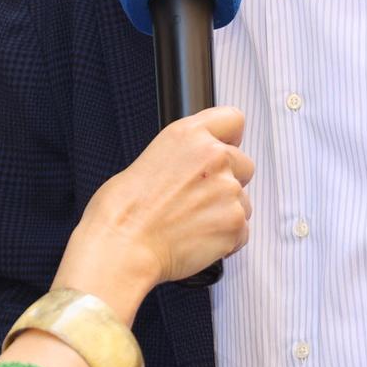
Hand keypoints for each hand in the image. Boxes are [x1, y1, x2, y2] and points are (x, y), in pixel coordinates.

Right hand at [62, 107, 253, 298]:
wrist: (122, 247)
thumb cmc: (123, 210)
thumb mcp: (148, 160)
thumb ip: (183, 157)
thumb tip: (194, 169)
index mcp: (188, 135)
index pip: (233, 119)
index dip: (228, 139)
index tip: (224, 150)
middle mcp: (213, 156)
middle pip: (244, 164)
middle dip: (228, 181)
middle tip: (198, 199)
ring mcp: (228, 190)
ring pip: (243, 201)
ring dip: (225, 213)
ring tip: (190, 223)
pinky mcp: (234, 222)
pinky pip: (241, 231)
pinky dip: (225, 239)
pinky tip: (196, 239)